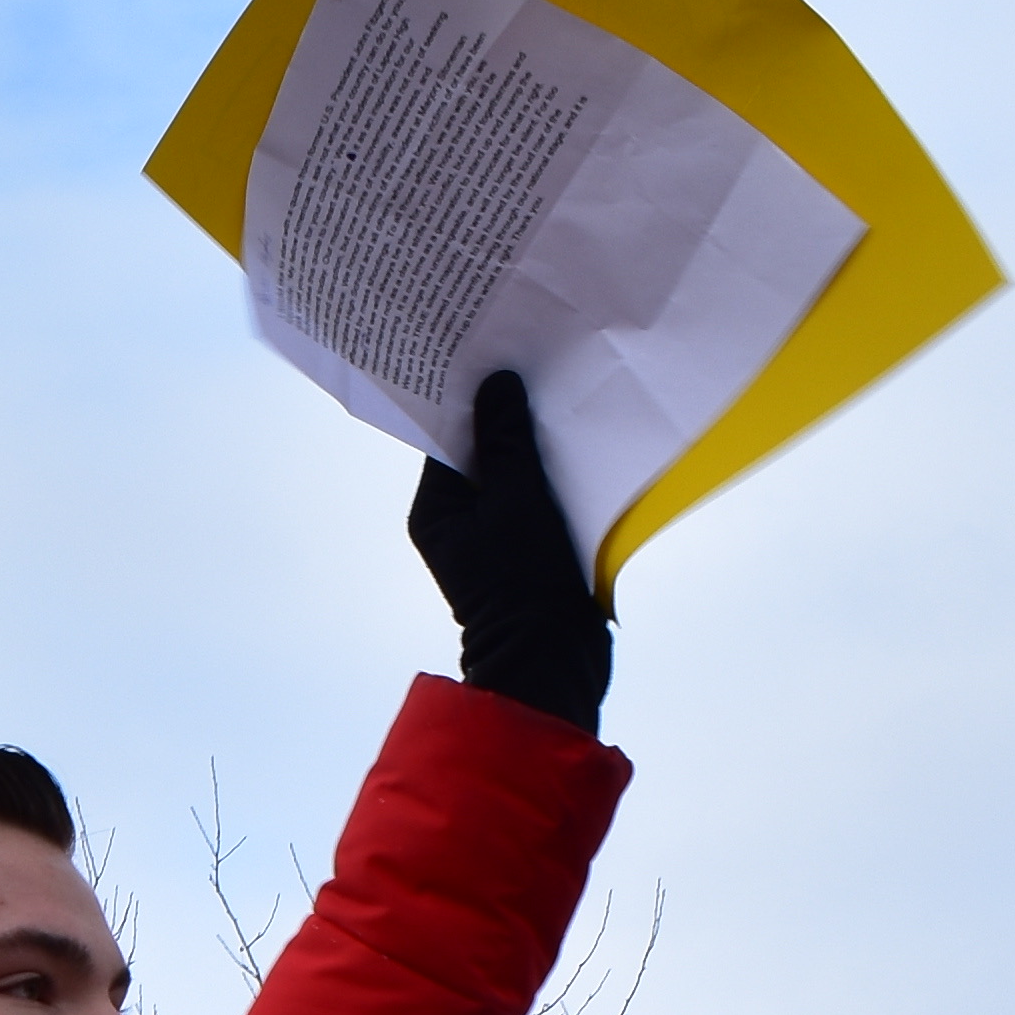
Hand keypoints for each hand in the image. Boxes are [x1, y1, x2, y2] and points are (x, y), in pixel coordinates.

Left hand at [404, 364, 605, 730]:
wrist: (555, 659)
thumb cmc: (525, 581)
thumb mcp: (517, 499)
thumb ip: (506, 441)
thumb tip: (496, 385)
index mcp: (435, 510)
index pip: (446, 438)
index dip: (469, 399)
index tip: (494, 356)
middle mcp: (455, 522)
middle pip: (479, 452)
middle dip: (507, 416)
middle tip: (534, 364)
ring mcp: (491, 538)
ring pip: (511, 473)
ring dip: (535, 443)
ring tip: (561, 395)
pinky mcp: (526, 550)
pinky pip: (536, 498)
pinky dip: (553, 474)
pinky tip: (579, 444)